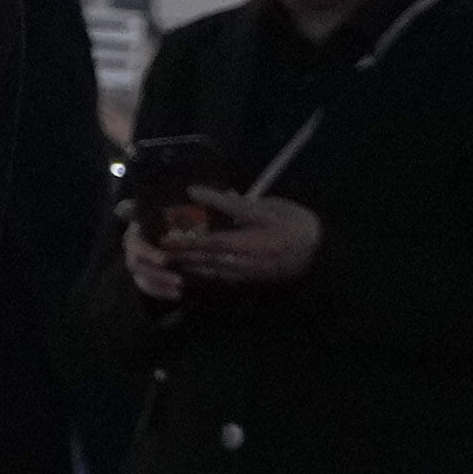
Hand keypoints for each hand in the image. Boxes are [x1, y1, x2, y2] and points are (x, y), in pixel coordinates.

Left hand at [153, 187, 323, 294]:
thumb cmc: (294, 224)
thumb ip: (232, 203)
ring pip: (205, 271)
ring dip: (182, 265)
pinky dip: (198, 274)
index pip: (204, 241)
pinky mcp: (246, 280)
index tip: (158, 236)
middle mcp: (239, 263)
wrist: (321, 253)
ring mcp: (242, 274)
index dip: (181, 238)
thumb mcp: (266, 208)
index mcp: (244, 243)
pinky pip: (216, 279)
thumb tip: (199, 192)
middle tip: (151, 247)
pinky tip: (184, 270)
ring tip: (160, 258)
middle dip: (176, 253)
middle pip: (200, 259)